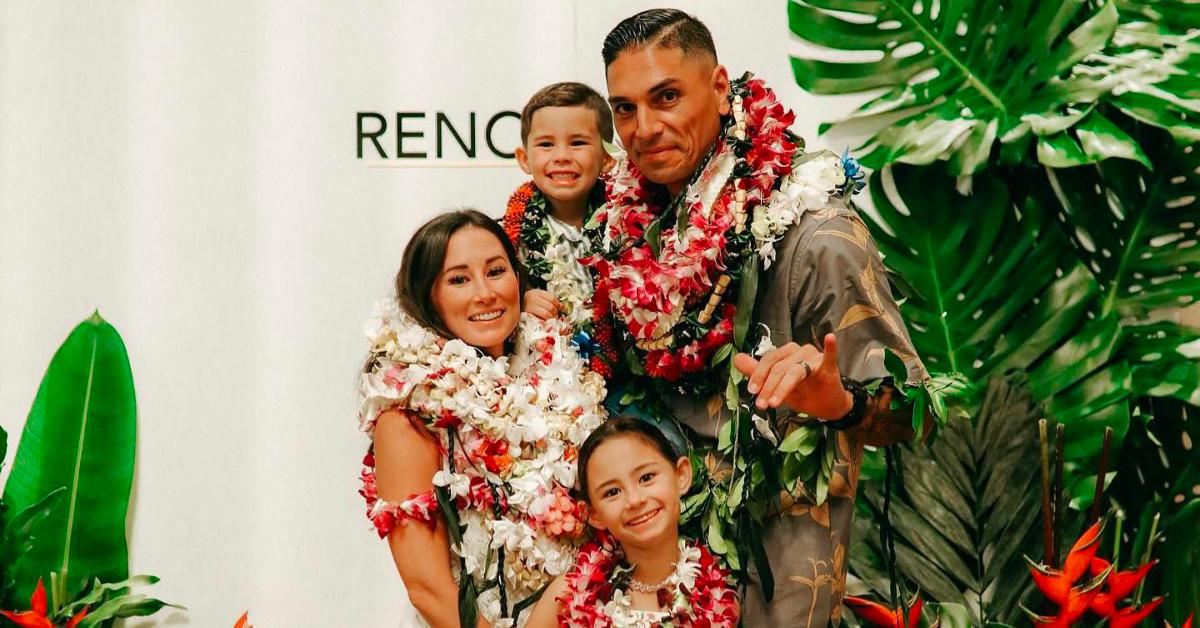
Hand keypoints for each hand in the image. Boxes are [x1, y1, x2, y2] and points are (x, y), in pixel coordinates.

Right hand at [523, 289, 560, 320]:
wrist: (514, 305)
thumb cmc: (527, 302)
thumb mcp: (538, 296)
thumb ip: (549, 300)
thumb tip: (561, 306)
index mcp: (537, 293)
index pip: (552, 298)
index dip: (557, 304)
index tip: (559, 308)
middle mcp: (533, 299)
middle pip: (550, 307)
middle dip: (555, 313)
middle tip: (555, 315)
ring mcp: (529, 308)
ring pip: (546, 314)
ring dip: (550, 318)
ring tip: (550, 319)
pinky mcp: (526, 316)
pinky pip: (539, 320)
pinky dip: (543, 322)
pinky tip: (544, 322)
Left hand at [732, 334, 852, 419]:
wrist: (826, 407)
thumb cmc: (802, 392)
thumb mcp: (775, 386)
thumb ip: (756, 372)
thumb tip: (736, 359)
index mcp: (785, 353)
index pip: (768, 360)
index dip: (758, 375)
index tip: (751, 392)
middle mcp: (799, 351)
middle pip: (779, 367)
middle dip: (768, 387)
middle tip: (762, 405)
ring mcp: (814, 357)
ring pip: (795, 371)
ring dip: (782, 388)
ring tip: (775, 404)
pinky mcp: (829, 367)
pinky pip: (829, 356)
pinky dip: (830, 347)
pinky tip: (830, 338)